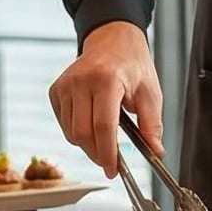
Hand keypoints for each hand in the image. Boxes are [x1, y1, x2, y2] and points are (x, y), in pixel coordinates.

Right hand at [48, 21, 163, 175]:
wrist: (111, 40)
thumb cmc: (132, 65)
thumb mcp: (150, 92)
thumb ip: (152, 125)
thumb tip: (156, 152)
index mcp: (107, 79)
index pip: (104, 126)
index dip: (108, 153)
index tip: (114, 170)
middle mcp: (81, 80)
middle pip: (83, 133)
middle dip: (97, 154)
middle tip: (111, 162)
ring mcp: (65, 85)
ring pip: (71, 132)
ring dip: (88, 145)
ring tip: (105, 138)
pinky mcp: (56, 90)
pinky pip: (63, 124)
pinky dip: (77, 133)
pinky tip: (91, 124)